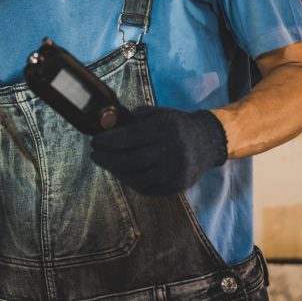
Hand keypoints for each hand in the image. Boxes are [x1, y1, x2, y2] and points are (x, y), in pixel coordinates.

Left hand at [90, 105, 227, 196]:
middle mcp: (170, 151)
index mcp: (163, 130)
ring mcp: (174, 171)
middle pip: (130, 161)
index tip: (93, 142)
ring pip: (138, 178)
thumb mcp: (158, 113)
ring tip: (108, 164)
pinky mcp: (177, 186)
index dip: (108, 141)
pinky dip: (132, 182)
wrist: (208, 141)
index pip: (129, 137)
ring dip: (117, 172)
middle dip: (107, 159)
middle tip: (94, 156)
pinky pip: (148, 189)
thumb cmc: (175, 125)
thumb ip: (134, 117)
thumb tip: (107, 123)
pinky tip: (124, 174)